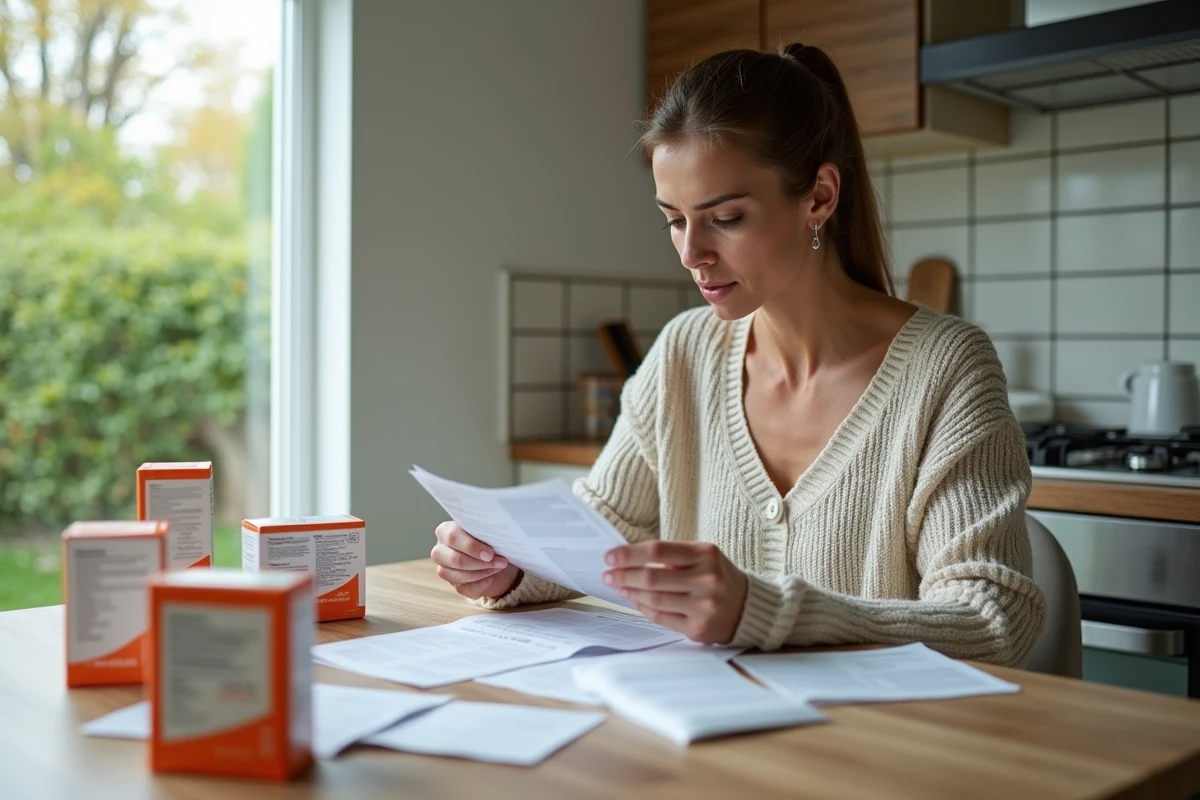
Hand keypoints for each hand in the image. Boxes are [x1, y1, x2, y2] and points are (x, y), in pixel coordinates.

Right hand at [431, 522, 519, 599]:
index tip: (490, 553)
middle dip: (478, 562)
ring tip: (498, 567)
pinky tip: (491, 578)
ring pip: (454, 575)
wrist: (499, 557)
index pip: (452, 537)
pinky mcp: (455, 584)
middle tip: (499, 561)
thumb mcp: (489, 532)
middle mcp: (441, 550)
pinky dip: (480, 584)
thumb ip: (486, 531)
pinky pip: (464, 588)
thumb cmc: (490, 539)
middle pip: (454, 559)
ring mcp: (445, 569)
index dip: (471, 546)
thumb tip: (496, 537)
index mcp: (445, 531)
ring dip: (481, 573)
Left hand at [603, 541, 747, 643]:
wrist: (749, 607)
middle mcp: (707, 581)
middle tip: (607, 574)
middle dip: (623, 575)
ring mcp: (704, 607)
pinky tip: (635, 600)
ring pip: (654, 599)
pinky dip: (643, 608)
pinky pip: (661, 618)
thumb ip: (671, 557)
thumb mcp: (702, 557)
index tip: (610, 556)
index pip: (658, 551)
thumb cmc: (717, 576)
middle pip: (652, 578)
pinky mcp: (699, 629)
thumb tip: (627, 560)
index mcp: (706, 555)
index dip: (629, 554)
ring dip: (630, 592)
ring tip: (618, 586)